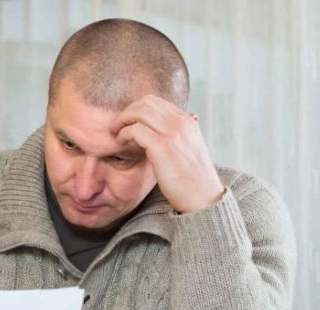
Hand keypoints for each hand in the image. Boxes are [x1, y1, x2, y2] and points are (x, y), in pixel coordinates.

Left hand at [114, 95, 224, 213]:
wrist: (202, 198)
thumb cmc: (192, 178)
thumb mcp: (191, 149)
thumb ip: (183, 133)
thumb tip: (188, 117)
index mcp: (187, 121)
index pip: (156, 102)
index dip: (137, 109)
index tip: (127, 122)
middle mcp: (181, 123)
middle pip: (145, 102)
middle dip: (127, 112)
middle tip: (117, 126)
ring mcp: (172, 133)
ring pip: (138, 112)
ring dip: (122, 121)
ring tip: (116, 134)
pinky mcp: (162, 146)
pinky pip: (135, 129)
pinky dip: (123, 134)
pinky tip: (120, 143)